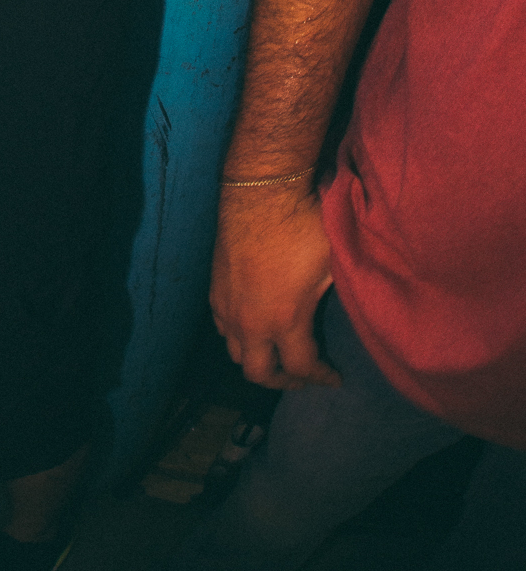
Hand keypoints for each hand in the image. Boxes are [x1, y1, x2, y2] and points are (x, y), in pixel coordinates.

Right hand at [209, 185, 340, 388]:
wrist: (260, 190)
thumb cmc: (302, 225)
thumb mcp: (331, 265)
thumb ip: (334, 300)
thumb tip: (354, 314)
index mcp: (284, 320)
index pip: (301, 369)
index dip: (321, 378)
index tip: (335, 377)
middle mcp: (250, 321)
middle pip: (258, 374)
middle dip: (283, 381)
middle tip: (302, 375)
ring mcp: (227, 304)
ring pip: (235, 351)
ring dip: (257, 358)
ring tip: (276, 352)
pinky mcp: (215, 287)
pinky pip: (222, 326)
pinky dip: (238, 335)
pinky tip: (254, 323)